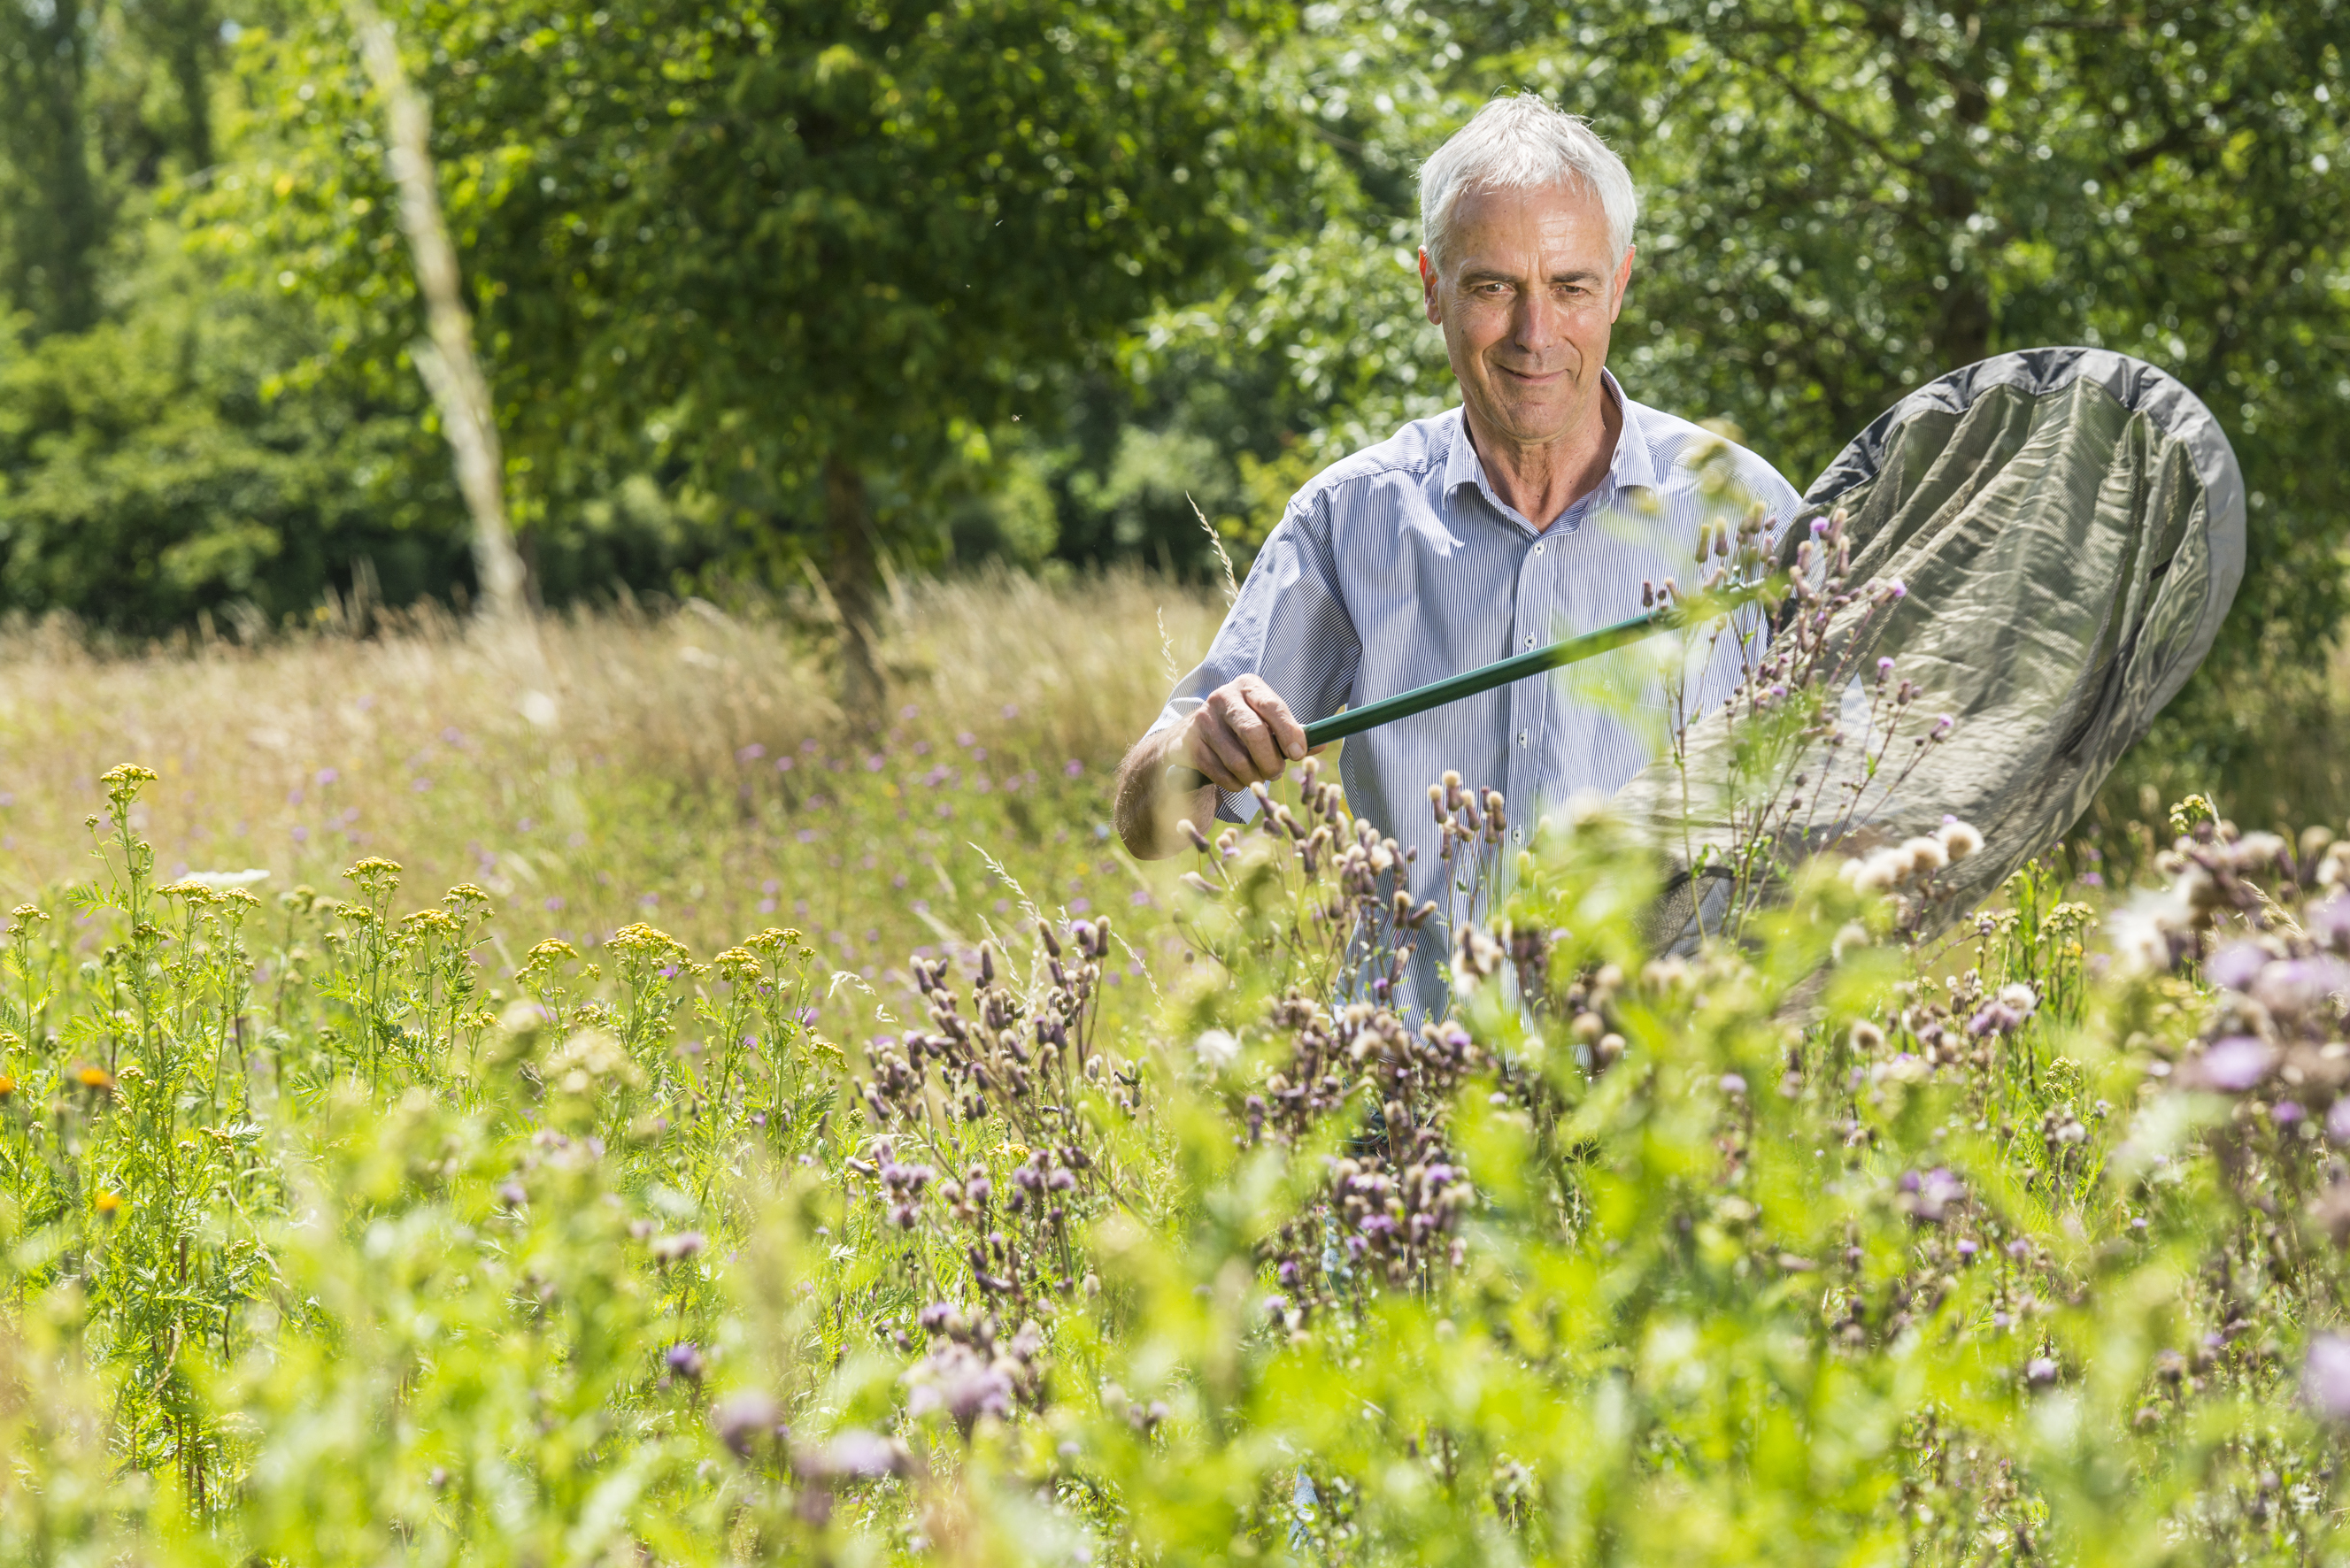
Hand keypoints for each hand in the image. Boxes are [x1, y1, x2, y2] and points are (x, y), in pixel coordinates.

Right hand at [1178, 674, 1307, 791]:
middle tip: (1277, 773)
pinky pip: (1220, 773)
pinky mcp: (1189, 744)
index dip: (1288, 732)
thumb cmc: (1242, 727)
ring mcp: (1203, 720)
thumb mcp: (1268, 723)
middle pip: (1253, 732)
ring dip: (1254, 777)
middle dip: (1271, 760)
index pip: (1272, 707)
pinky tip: (1239, 779)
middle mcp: (1223, 697)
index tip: (1298, 754)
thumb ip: (1293, 734)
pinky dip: (1235, 783)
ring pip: (1237, 759)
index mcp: (1249, 686)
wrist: (1194, 734)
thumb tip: (1322, 745)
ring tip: (1259, 777)